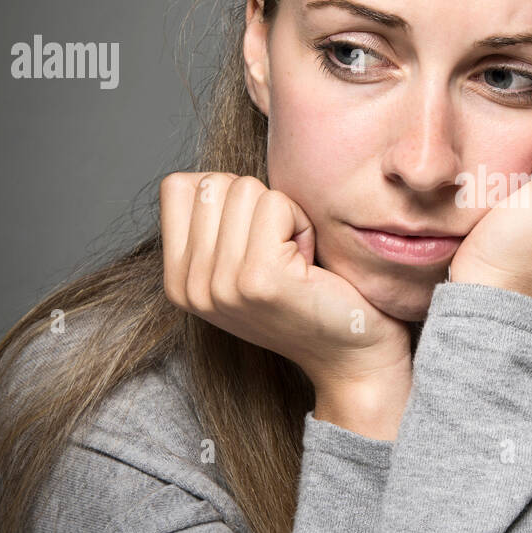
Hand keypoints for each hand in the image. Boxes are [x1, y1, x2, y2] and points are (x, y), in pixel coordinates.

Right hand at [160, 173, 412, 430]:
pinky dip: (302, 223)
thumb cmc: (309, 299)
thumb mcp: (242, 265)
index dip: (228, 194)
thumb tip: (210, 176)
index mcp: (178, 280)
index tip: (256, 237)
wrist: (352, 356)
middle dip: (258, 204)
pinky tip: (310, 263)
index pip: (179, 186)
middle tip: (282, 252)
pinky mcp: (258, 278)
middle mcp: (190, 286)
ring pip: (245, 189)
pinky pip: (277, 204)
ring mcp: (221, 284)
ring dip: (284, 214)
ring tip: (296, 259)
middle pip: (213, 183)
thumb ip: (216, 225)